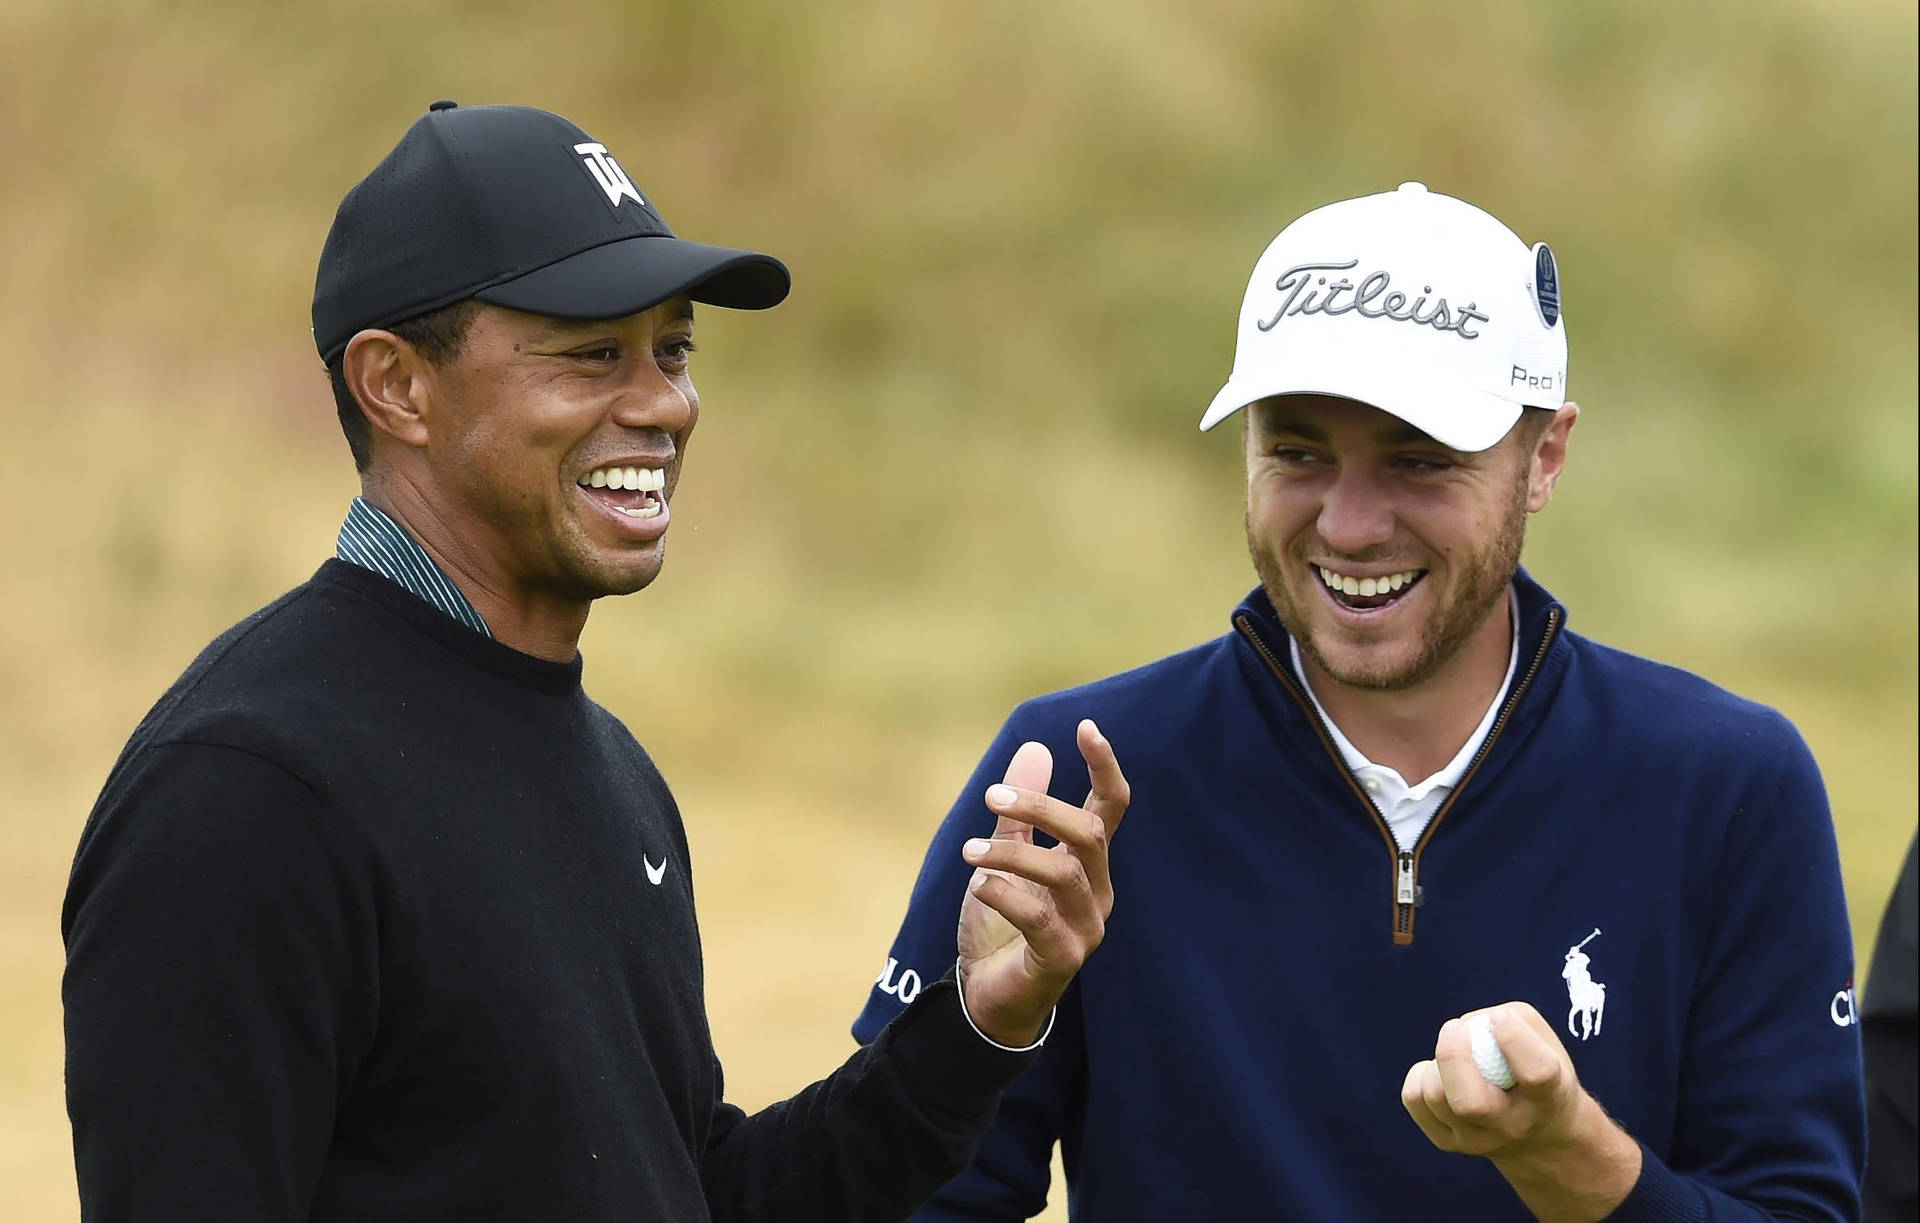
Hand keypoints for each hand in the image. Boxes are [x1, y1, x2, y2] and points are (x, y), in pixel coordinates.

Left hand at [955, 720, 1127, 1046]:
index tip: (1086, 727)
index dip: (1104, 767)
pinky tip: (979, 885)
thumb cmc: (1002, 924)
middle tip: (990, 797)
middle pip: (1089, 833)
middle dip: (1040, 807)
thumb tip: (1035, 749)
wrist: (988, 996)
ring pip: (1064, 872)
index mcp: (1088, 862)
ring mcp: (1086, 926)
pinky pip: (1039, 917)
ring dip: (1012, 853)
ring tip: (968, 851)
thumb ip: (1018, 812)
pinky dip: (1005, 894)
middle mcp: (1097, 891)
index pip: (1110, 807)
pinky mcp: (1064, 958)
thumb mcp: (1005, 857)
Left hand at [1401, 1002, 1639, 1221]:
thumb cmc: (1540, 1074)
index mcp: (1548, 1099)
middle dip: (1453, 1054)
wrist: (1541, 1137)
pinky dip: (1420, 1075)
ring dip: (1436, 1062)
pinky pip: (1415, 1099)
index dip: (1514, 1038)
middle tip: (1455, 1028)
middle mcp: (1512, 1127)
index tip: (1499, 1018)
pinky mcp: (1448, 1143)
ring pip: (1435, 1097)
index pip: (1536, 1073)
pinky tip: (1441, 1073)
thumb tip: (1465, 1026)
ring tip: (1455, 1054)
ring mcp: (1477, 1141)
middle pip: (1469, 1103)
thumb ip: (1511, 1020)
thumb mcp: (1546, 1044)